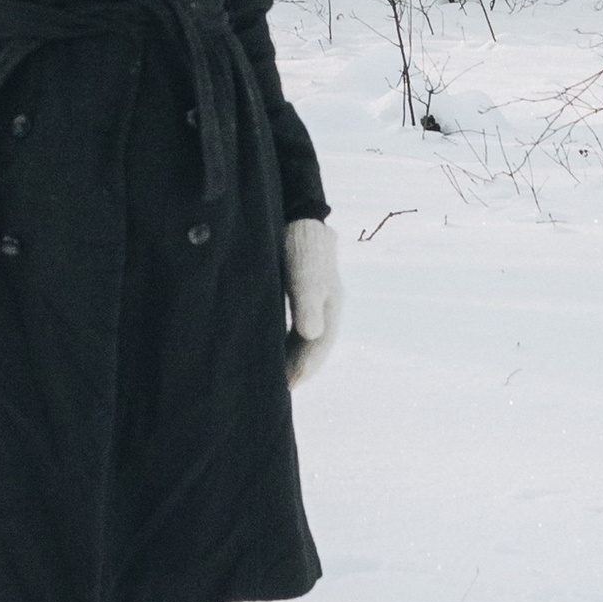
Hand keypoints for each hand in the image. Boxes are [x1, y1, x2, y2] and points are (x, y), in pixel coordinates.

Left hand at [284, 214, 342, 384]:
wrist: (299, 212)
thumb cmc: (303, 243)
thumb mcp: (306, 272)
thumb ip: (307, 301)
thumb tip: (311, 334)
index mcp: (330, 306)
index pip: (318, 345)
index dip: (304, 368)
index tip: (288, 388)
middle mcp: (324, 305)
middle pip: (313, 344)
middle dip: (299, 366)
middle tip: (279, 390)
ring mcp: (314, 297)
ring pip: (304, 335)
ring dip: (292, 355)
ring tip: (275, 375)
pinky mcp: (299, 288)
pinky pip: (295, 322)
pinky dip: (286, 339)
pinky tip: (272, 344)